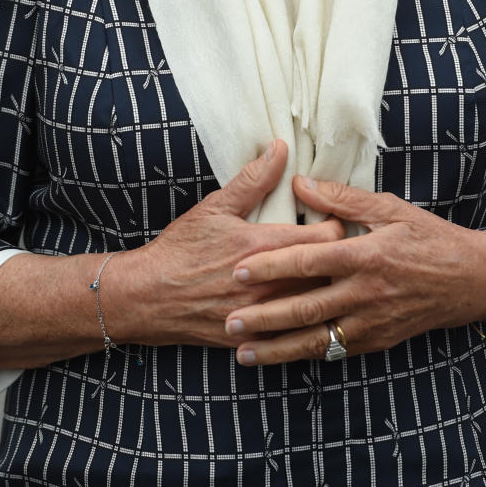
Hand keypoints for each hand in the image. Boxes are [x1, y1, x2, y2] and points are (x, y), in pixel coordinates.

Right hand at [106, 142, 343, 348]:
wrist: (148, 297)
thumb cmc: (181, 249)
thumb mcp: (215, 207)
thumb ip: (253, 180)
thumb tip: (280, 148)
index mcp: (265, 245)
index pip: (330, 237)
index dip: (338, 226)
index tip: (333, 221)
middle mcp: (272, 282)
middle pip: (331, 273)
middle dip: (337, 260)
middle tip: (334, 250)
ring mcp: (265, 314)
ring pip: (318, 306)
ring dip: (323, 291)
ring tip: (322, 278)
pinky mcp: (257, 337)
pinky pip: (295, 334)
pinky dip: (304, 321)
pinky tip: (303, 310)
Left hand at [223, 174, 485, 364]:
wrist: (471, 280)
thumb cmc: (428, 237)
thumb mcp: (389, 208)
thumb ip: (342, 198)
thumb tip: (299, 182)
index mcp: (366, 256)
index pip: (309, 261)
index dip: (273, 265)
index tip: (240, 268)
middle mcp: (366, 294)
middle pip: (306, 308)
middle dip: (264, 317)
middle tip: (229, 321)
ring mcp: (372, 323)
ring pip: (316, 340)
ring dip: (277, 348)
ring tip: (243, 352)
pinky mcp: (377, 342)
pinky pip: (335, 351)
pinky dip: (305, 356)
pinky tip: (279, 358)